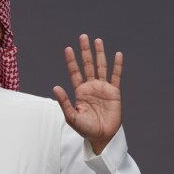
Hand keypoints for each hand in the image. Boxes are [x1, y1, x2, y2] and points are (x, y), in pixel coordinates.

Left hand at [53, 35, 122, 154]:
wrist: (102, 137)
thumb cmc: (86, 129)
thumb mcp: (72, 117)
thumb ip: (64, 102)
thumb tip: (55, 87)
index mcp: (80, 92)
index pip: (75, 73)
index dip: (71, 61)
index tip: (68, 49)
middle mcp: (91, 87)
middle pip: (88, 65)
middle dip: (85, 51)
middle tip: (83, 36)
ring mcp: (103, 88)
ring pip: (101, 67)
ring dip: (99, 54)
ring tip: (97, 40)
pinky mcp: (114, 92)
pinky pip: (116, 76)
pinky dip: (117, 66)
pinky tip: (117, 54)